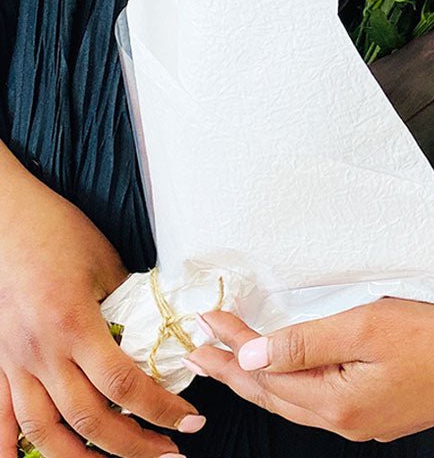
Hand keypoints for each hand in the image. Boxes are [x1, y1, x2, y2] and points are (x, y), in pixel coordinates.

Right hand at [0, 146, 204, 457]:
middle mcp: (43, 354)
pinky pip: (0, 419)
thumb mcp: (106, 263)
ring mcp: (15, 364)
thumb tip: (159, 330)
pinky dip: (13, 451)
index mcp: (76, 325)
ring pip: (45, 433)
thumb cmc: (60, 234)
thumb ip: (130, 304)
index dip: (161, 409)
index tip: (190, 422)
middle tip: (168, 455)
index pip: (125, 384)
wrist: (8, 222)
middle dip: (132, 446)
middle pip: (89, 419)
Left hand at [185, 280, 433, 441]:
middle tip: (201, 346)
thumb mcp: (369, 326)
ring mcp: (370, 420)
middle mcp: (349, 421)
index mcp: (338, 403)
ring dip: (265, 377)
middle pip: (277, 396)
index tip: (206, 320)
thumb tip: (249, 357)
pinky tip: (297, 369)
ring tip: (235, 361)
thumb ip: (307, 342)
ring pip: (301, 401)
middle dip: (236, 369)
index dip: (232, 347)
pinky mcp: (389, 410)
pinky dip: (299, 381)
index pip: (267, 375)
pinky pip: (327, 399)